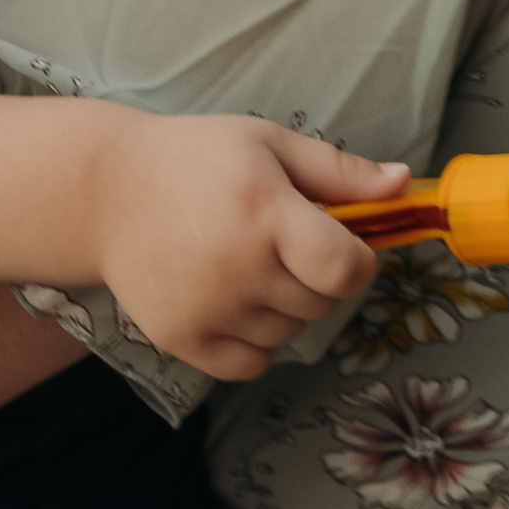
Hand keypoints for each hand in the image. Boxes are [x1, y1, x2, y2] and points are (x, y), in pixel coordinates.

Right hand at [92, 118, 407, 380]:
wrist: (105, 191)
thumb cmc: (194, 159)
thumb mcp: (268, 144)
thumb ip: (339, 171)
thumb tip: (404, 185)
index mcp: (264, 212)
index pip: (346, 271)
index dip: (356, 262)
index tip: (336, 243)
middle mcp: (237, 267)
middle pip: (321, 304)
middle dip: (313, 277)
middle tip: (275, 242)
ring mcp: (208, 310)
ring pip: (289, 335)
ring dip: (281, 308)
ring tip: (241, 264)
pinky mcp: (182, 340)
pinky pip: (252, 364)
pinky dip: (253, 342)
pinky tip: (228, 300)